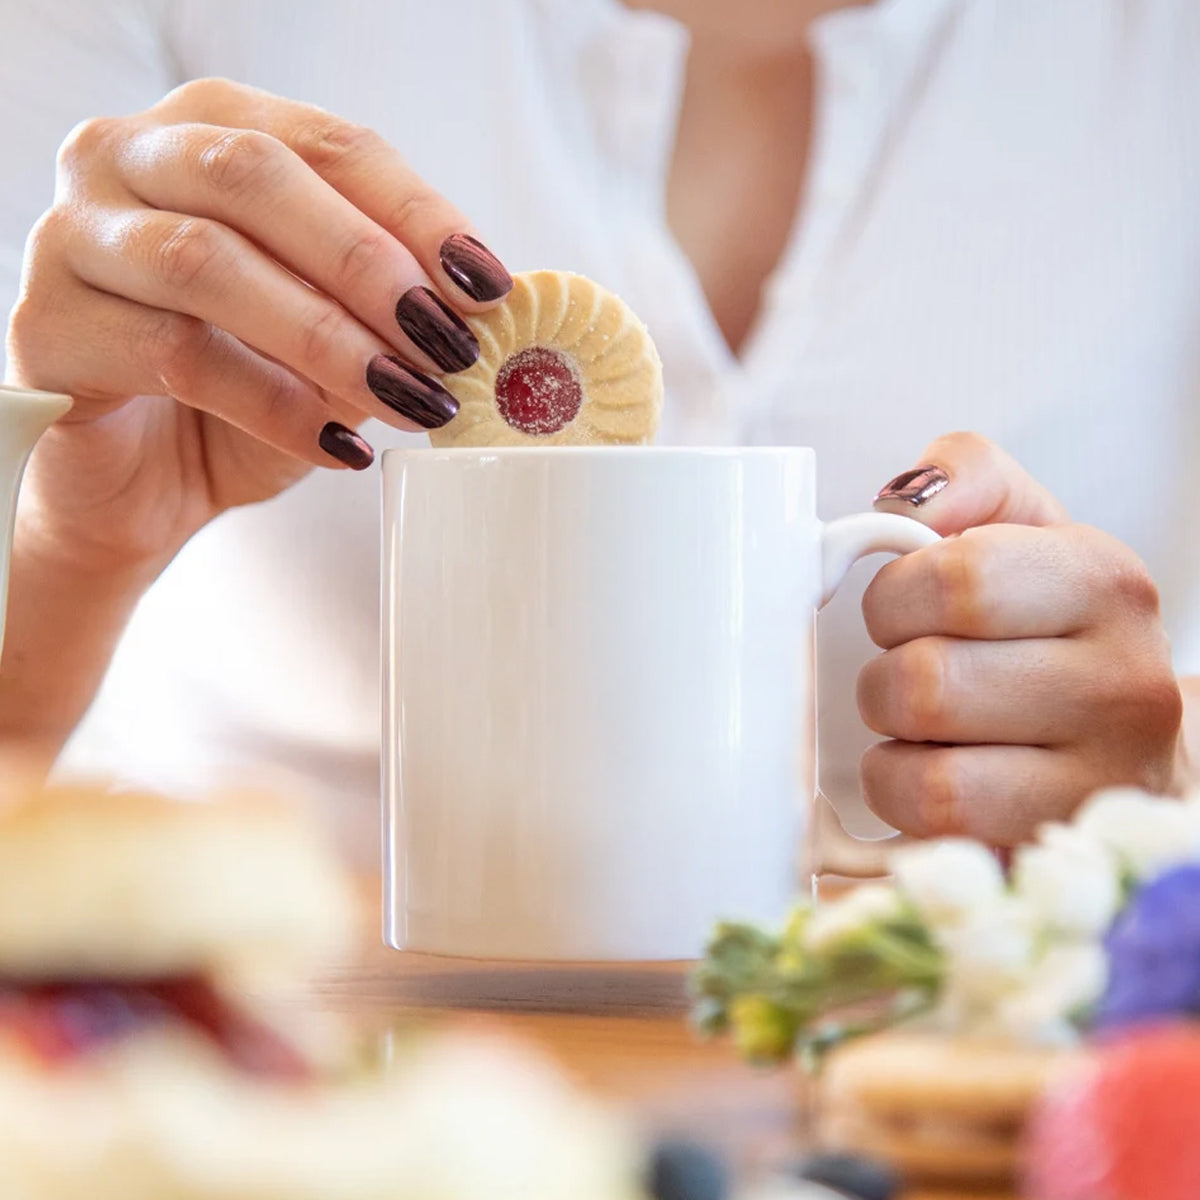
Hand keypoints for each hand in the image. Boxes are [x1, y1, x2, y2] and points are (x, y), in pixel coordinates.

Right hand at [5, 77, 511, 571]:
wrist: (141, 483)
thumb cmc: (242, 394)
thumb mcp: (334, 336)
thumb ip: (391, 304)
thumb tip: (484, 302)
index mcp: (210, 131)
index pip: (328, 143)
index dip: (418, 213)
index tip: (488, 285)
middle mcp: (127, 158)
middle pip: (257, 177)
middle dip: (369, 265)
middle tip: (448, 343)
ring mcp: (73, 237)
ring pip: (208, 262)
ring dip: (330, 338)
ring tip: (410, 399)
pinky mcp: (46, 328)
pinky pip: (175, 355)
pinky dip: (275, 404)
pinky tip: (340, 447)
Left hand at [858, 432, 1182, 845]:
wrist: (1117, 740)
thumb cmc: (1046, 629)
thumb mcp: (1019, 528)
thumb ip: (964, 479)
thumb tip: (900, 498)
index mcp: (1104, 582)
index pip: (954, 580)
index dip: (894, 599)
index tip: (904, 612)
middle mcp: (1123, 686)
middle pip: (925, 684)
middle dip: (886, 680)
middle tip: (913, 678)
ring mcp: (1099, 785)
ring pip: (925, 776)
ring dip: (894, 751)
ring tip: (925, 734)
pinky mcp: (1055, 853)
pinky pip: (935, 836)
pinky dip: (907, 806)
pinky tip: (937, 780)